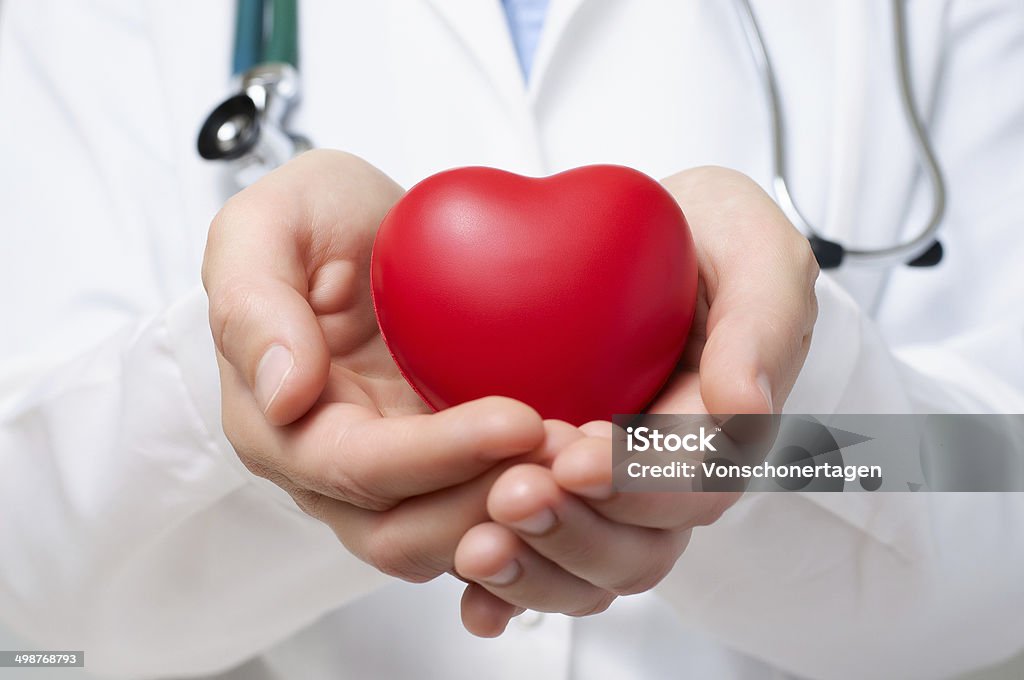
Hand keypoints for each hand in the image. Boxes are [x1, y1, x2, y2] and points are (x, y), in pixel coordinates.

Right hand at [202, 150, 546, 580]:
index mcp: (276, 425)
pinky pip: (486, 521)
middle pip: (406, 530)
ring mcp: (390, 482)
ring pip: (451, 542)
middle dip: (490, 500)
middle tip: (573, 452)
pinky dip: (535, 512)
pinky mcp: (443, 476)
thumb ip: (254, 303)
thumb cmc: (314, 221)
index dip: (438, 455)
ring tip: (588, 462)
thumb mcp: (267, 226)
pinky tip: (586, 475)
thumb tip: (286, 395)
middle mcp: (329, 473)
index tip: (518, 419)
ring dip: (521, 518)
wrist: (366, 233)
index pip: (356, 468)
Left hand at [454, 167, 818, 634]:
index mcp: (722, 426)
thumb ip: (764, 319)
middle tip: (512, 498)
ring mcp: (614, 492)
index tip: (578, 457)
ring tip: (478, 545)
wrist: (642, 242)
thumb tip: (747, 404)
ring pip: (591, 567)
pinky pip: (543, 558)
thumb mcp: (754, 248)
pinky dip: (508, 590)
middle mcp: (669, 475)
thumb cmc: (704, 240)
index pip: (697, 478)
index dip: (641, 481)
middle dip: (577, 530)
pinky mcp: (561, 492)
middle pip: (641, 543)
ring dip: (538, 567)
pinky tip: (473, 601)